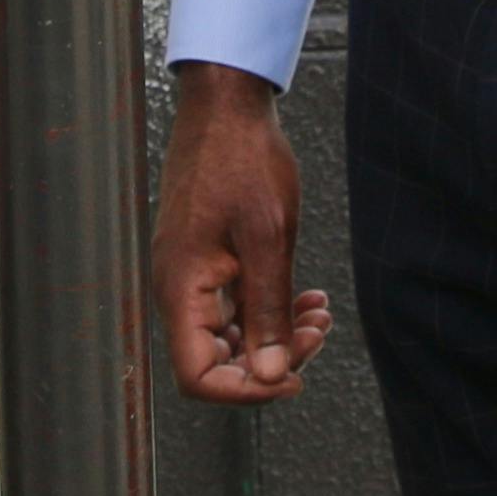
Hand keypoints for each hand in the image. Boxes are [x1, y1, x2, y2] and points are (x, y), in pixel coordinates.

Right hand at [152, 62, 336, 402]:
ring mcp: (190, 273)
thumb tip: (270, 372)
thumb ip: (268, 310)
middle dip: (271, 359)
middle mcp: (178, 288)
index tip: (292, 375)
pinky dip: (269, 308)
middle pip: (216, 360)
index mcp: (182, 287)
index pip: (198, 376)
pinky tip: (304, 296)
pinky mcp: (205, 259)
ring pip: (230, 335)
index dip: (245, 390)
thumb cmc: (242, 159)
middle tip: (317, 334)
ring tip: (318, 313)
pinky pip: (233, 305)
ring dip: (276, 333)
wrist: (225, 105)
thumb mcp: (268, 238)